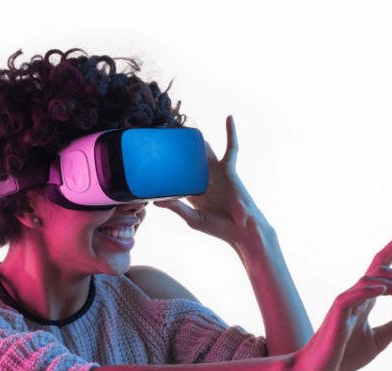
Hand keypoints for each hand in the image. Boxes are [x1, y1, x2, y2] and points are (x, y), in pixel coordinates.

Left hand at [153, 115, 270, 245]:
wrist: (240, 231)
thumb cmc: (218, 227)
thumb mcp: (192, 217)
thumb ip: (176, 207)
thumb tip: (155, 201)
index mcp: (193, 191)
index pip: (178, 174)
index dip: (167, 165)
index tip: (151, 155)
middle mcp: (203, 179)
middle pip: (189, 158)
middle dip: (179, 148)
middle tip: (163, 134)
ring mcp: (216, 172)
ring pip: (204, 150)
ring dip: (196, 139)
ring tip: (183, 127)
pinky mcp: (229, 169)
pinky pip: (232, 148)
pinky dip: (231, 133)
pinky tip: (229, 118)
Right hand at [294, 219, 391, 370]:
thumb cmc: (343, 357)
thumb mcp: (379, 340)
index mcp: (364, 298)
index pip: (382, 264)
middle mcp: (355, 295)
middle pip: (385, 271)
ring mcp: (345, 302)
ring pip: (374, 280)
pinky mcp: (337, 313)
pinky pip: (355, 295)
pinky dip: (371, 289)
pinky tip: (386, 291)